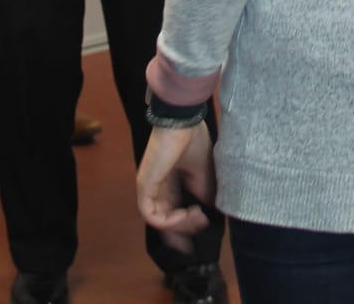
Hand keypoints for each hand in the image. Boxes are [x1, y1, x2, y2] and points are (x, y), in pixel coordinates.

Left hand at [136, 122, 214, 252]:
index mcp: (169, 182)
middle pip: (164, 220)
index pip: (172, 211)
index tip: (203, 226)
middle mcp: (157, 188)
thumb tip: (208, 213)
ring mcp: (149, 188)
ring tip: (199, 215)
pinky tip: (188, 213)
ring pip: (159, 221)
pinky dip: (170, 221)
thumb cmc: (193, 139)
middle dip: (183, 232)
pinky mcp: (144, 187)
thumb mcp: (204, 173)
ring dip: (181, 225)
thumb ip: (204, 194)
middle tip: (201, 229)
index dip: (185, 225)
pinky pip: (152, 216)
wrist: (183, 122)